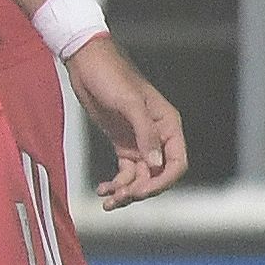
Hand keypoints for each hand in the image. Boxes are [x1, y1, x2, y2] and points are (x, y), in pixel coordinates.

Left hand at [63, 36, 187, 204]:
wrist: (87, 63)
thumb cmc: (111, 76)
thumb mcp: (129, 103)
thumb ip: (145, 133)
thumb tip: (156, 165)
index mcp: (168, 125)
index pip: (177, 163)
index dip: (163, 182)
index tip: (141, 192)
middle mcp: (158, 136)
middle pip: (158, 176)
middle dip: (141, 190)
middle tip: (119, 197)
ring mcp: (140, 142)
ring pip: (140, 178)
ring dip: (126, 192)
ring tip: (107, 200)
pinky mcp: (122, 144)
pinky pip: (125, 173)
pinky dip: (116, 184)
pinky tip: (102, 189)